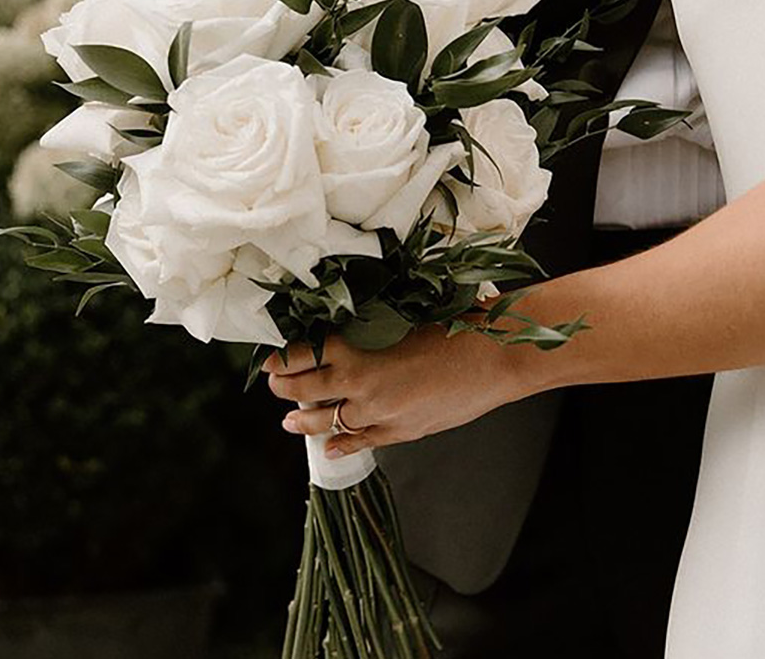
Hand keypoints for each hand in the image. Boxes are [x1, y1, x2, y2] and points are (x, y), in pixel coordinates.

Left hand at [263, 327, 530, 457]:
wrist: (495, 357)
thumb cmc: (454, 327)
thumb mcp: (401, 317)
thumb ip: (367, 328)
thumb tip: (342, 330)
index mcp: (357, 352)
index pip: (303, 355)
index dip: (282, 357)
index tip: (270, 355)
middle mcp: (361, 387)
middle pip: (306, 389)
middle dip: (284, 386)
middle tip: (272, 381)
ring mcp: (380, 415)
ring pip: (328, 421)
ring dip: (304, 420)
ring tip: (288, 419)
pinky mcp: (402, 432)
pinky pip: (363, 442)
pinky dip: (342, 445)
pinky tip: (329, 448)